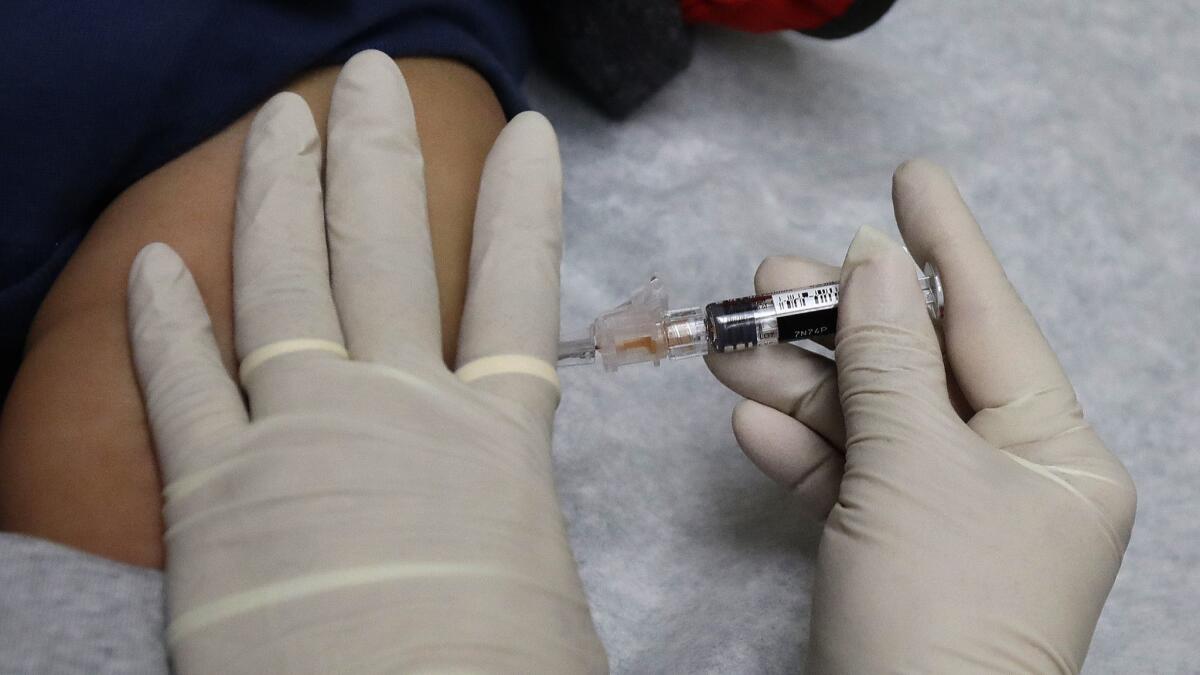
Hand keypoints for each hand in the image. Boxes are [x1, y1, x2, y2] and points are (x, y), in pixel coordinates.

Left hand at [127, 51, 604, 672]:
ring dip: (279, 191)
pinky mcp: (213, 492)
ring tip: (280, 118)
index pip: (516, 291)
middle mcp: (399, 410)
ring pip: (285, 283)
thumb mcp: (540, 602)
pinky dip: (165, 318)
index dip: (523, 207)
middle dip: (377, 154)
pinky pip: (181, 382)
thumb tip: (495, 551)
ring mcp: (300, 436)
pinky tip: (155, 259)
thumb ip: (511, 542)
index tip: (530, 136)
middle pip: (385, 252)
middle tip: (367, 78)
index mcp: (496, 442)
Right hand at [706, 160, 1134, 672]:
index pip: (991, 321)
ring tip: (733, 338)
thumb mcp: (913, 466)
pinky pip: (842, 480)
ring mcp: (941, 517)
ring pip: (865, 421)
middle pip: (914, 369)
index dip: (947, 243)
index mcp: (1053, 453)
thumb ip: (887, 358)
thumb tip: (870, 260)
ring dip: (797, 382)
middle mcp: (1004, 478)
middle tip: (770, 272)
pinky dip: (797, 450)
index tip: (908, 174)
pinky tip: (751, 420)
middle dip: (838, 321)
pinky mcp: (885, 552)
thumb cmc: (938, 604)